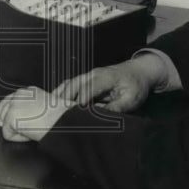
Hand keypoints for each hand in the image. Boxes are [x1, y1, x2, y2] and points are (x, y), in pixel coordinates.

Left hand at [0, 86, 71, 141]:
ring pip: (5, 125)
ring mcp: (13, 105)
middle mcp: (18, 95)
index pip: (7, 101)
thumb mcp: (43, 107)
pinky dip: (19, 138)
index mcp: (27, 91)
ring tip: (34, 130)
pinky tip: (31, 134)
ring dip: (18, 131)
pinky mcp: (11, 118)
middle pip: (2, 112)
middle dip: (9, 123)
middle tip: (22, 127)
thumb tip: (19, 118)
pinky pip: (8, 135)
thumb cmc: (60, 116)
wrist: (64, 121)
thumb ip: (28, 108)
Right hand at [52, 55, 167, 112]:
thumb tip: (103, 117)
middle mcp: (92, 74)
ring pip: (69, 83)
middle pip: (74, 85)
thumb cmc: (135, 85)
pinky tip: (53, 101)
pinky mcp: (86, 79)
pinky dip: (61, 91)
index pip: (88, 89)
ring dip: (60, 95)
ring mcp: (88, 75)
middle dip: (64, 99)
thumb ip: (118, 107)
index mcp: (104, 78)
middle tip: (56, 114)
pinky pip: (70, 84)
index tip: (73, 115)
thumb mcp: (132, 99)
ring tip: (50, 109)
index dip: (79, 101)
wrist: (138, 72)